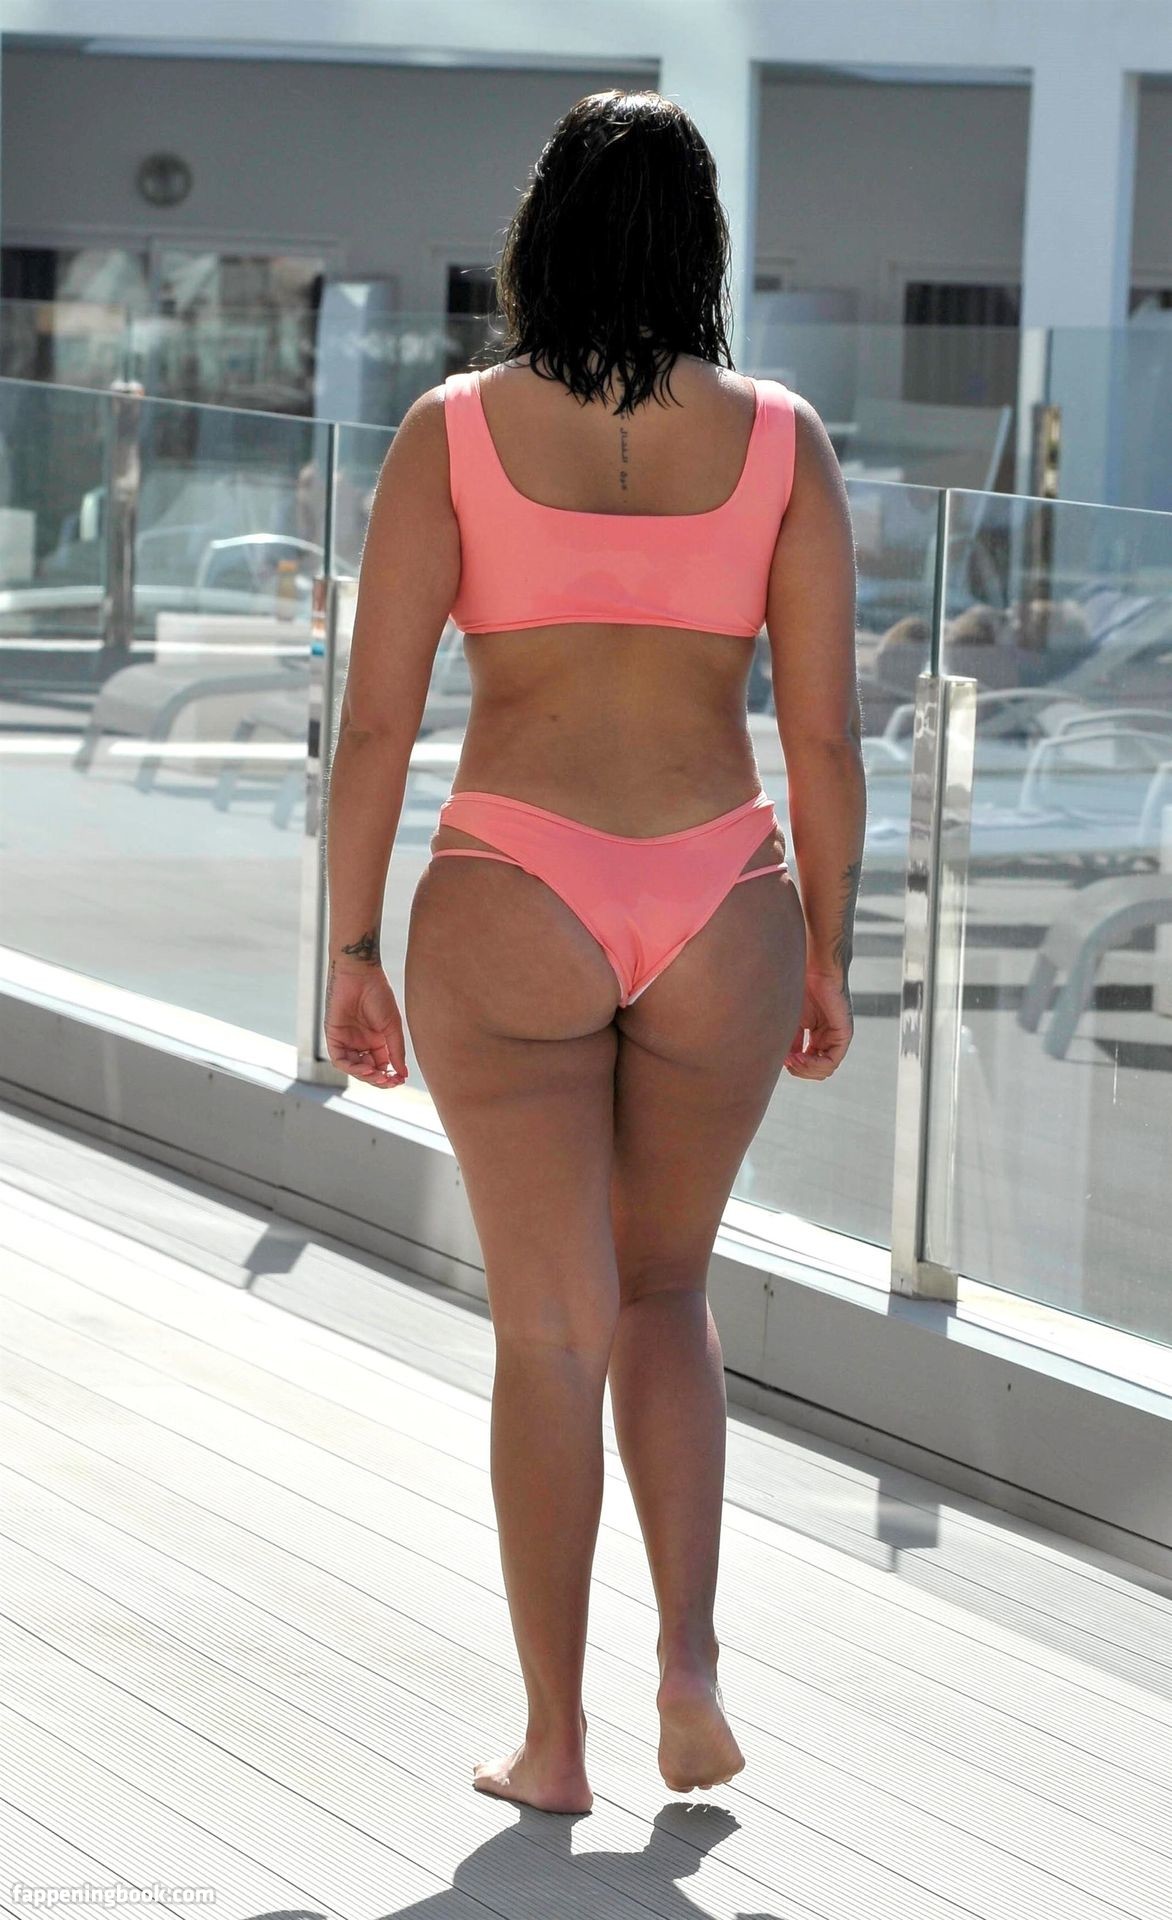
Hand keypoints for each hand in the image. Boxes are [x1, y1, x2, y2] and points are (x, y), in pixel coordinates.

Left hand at [324, 958, 407, 1087]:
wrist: (360, 975)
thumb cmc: (378, 995)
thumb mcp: (392, 1027)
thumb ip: (396, 1051)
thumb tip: (403, 1074)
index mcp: (376, 1041)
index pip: (382, 1066)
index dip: (390, 1076)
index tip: (400, 1080)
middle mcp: (361, 1043)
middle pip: (368, 1070)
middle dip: (378, 1079)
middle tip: (389, 1082)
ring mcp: (347, 1041)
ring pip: (354, 1068)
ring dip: (366, 1076)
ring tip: (378, 1076)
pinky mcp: (334, 1036)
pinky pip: (340, 1059)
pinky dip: (353, 1067)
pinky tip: (366, 1068)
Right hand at [784, 966, 853, 1079]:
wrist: (815, 969)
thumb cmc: (801, 987)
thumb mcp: (792, 1020)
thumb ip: (790, 1041)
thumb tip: (782, 1062)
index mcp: (817, 1036)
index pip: (808, 1064)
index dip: (794, 1067)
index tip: (781, 1059)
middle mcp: (828, 1039)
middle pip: (816, 1071)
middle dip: (798, 1071)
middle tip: (786, 1061)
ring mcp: (837, 1038)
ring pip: (825, 1070)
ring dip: (805, 1070)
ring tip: (792, 1060)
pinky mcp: (844, 1035)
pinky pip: (831, 1061)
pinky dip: (814, 1065)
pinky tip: (800, 1057)